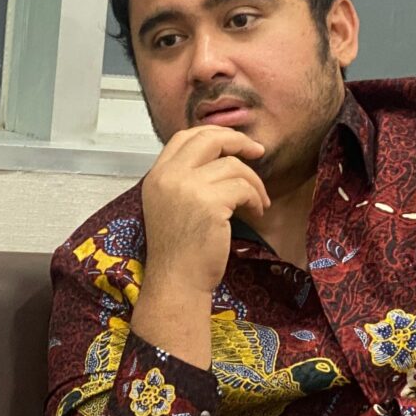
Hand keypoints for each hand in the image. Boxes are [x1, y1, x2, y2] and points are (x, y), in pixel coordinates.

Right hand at [140, 126, 269, 296]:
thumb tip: (221, 155)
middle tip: (257, 151)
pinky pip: (243, 188)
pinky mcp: (209, 204)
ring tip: (258, 202)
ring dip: (253, 182)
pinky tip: (257, 212)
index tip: (235, 143)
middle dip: (238, 141)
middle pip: (209, 139)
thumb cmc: (179, 249)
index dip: (214, 133)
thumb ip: (184, 178)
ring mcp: (188, 188)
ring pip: (233, 166)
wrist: (176, 282)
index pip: (184, 136)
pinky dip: (256, 199)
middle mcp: (168, 177)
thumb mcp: (170, 205)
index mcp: (157, 175)